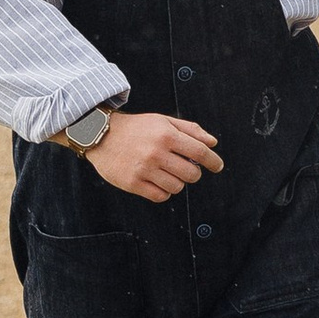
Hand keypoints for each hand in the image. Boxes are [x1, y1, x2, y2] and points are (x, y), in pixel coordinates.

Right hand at [87, 111, 224, 202]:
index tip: (217, 166)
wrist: (101, 134)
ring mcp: (144, 170)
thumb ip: (190, 130)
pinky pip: (160, 196)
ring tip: (168, 173)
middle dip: (193, 173)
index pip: (200, 152)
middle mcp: (156, 153)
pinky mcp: (133, 183)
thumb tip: (212, 143)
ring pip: (177, 187)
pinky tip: (159, 182)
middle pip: (191, 174)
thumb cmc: (136, 128)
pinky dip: (164, 192)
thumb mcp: (163, 121)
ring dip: (178, 182)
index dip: (213, 161)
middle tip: (186, 168)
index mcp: (166, 135)